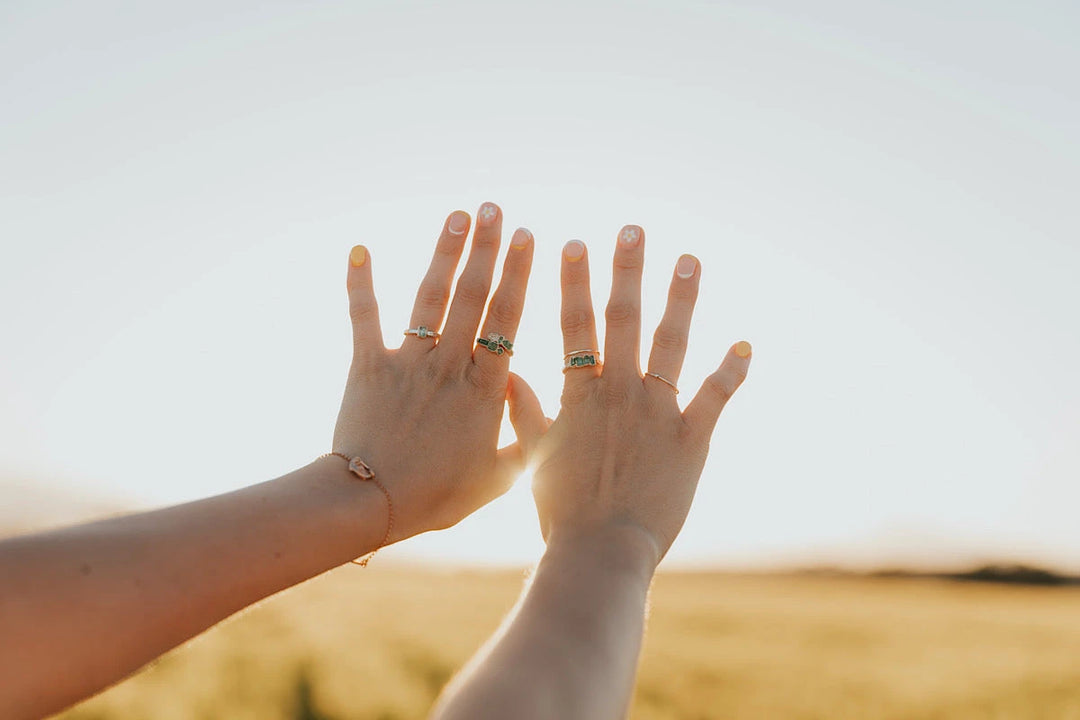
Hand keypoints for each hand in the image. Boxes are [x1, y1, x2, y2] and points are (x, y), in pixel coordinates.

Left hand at [331, 203, 537, 542]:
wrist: (373, 506)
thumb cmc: (439, 498)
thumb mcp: (501, 477)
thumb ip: (525, 432)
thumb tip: (525, 384)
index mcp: (486, 391)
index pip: (507, 321)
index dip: (517, 275)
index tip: (528, 237)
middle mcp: (449, 367)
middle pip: (472, 297)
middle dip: (486, 249)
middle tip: (495, 209)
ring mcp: (408, 363)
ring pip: (429, 298)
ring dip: (445, 253)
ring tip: (458, 215)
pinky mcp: (367, 366)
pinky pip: (363, 317)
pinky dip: (360, 282)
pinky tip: (358, 248)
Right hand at [521, 227, 751, 564]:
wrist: (600, 552)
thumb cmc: (562, 511)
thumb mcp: (534, 457)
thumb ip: (525, 412)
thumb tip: (509, 373)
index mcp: (579, 395)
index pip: (573, 325)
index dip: (574, 281)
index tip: (574, 242)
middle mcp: (618, 392)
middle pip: (623, 319)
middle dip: (627, 270)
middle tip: (634, 228)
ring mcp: (658, 412)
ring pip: (672, 342)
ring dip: (681, 297)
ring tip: (689, 258)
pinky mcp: (693, 438)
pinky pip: (716, 395)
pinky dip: (732, 369)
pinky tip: (745, 341)